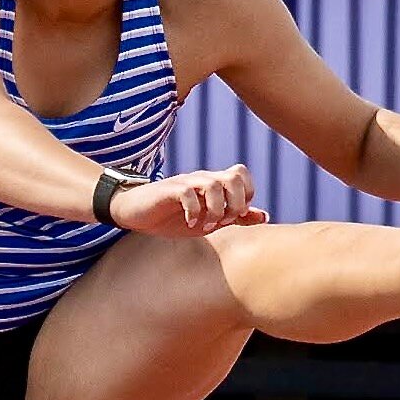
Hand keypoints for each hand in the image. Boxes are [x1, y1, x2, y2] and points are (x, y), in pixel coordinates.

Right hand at [110, 165, 268, 237]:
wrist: (135, 213)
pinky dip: (194, 211)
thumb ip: (235, 217)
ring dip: (217, 209)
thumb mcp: (208, 220)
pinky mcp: (169, 190)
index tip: (235, 216)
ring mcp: (186, 183)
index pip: (242, 174)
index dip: (246, 195)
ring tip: (207, 225)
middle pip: (235, 176)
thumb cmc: (171, 217)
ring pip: (215, 184)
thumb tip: (264, 216)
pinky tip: (190, 223)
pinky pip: (188, 193)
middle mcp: (202, 179)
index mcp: (213, 184)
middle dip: (236, 202)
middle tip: (224, 220)